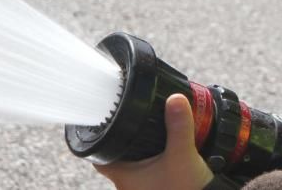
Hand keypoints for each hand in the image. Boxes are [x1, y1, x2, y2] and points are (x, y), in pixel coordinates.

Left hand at [95, 93, 214, 189]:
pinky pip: (148, 170)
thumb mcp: (183, 156)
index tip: (104, 118)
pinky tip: (166, 147)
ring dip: (139, 148)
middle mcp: (129, 184)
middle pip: (116, 156)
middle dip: (124, 136)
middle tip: (131, 116)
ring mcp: (143, 187)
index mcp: (125, 176)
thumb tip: (175, 99)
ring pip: (133, 163)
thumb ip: (179, 127)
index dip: (99, 135)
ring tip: (150, 128)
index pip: (98, 154)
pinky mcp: (157, 187)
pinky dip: (153, 157)